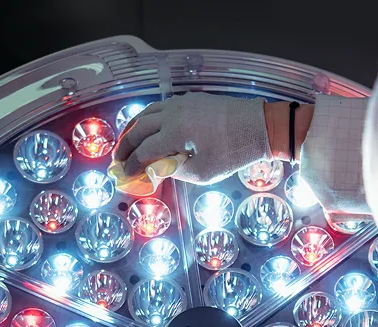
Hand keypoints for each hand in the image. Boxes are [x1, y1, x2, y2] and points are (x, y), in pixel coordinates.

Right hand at [112, 93, 271, 185]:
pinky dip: (148, 118)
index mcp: (176, 131)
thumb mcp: (204, 172)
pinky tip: (146, 128)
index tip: (125, 175)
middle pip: (139, 128)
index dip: (132, 165)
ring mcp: (182, 102)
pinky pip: (161, 107)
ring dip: (133, 129)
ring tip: (125, 143)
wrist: (260, 126)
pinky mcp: (191, 98)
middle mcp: (173, 112)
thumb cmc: (234, 152)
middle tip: (117, 160)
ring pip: (147, 113)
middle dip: (125, 146)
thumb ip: (175, 170)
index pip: (144, 150)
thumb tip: (156, 169)